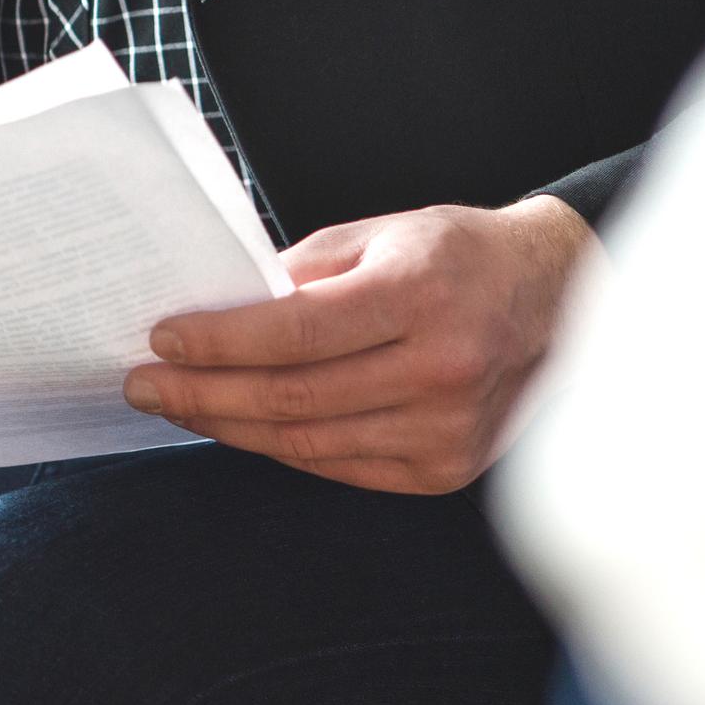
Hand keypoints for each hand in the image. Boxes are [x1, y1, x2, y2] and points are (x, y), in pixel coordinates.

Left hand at [122, 198, 596, 493]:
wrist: (561, 300)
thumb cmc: (456, 257)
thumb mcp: (380, 236)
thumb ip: (299, 274)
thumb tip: (210, 309)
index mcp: (423, 295)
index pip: (295, 333)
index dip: (219, 341)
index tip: (160, 338)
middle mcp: (441, 368)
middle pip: (292, 397)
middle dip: (202, 393)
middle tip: (142, 385)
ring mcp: (447, 428)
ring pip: (306, 442)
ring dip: (228, 426)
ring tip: (176, 406)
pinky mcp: (445, 468)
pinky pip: (338, 465)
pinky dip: (279, 447)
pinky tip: (237, 426)